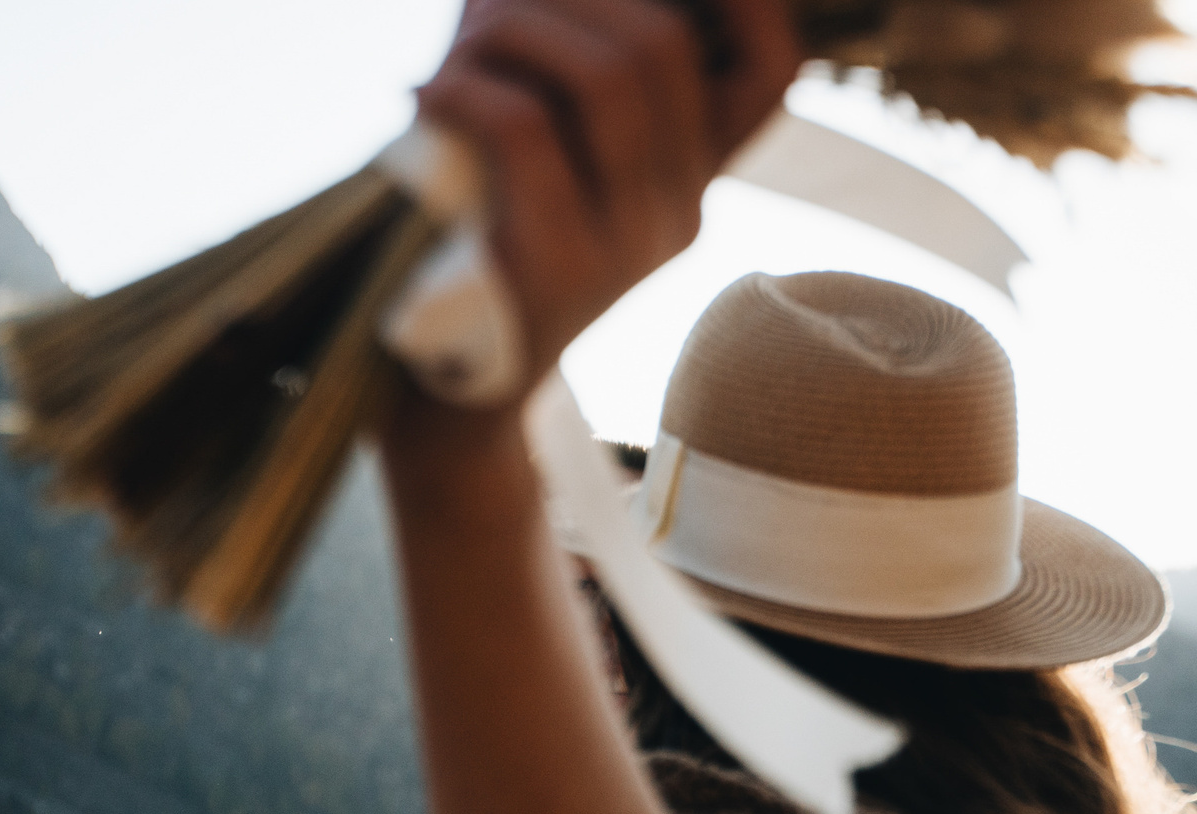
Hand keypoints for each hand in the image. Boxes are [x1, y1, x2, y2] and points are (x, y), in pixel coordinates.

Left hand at [413, 0, 803, 381]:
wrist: (445, 391)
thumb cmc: (479, 238)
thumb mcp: (547, 148)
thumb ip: (562, 58)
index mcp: (690, 178)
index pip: (769, 75)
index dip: (747, 3)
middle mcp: (680, 211)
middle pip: (662, 47)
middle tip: (487, 10)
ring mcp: (629, 245)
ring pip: (605, 77)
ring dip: (513, 31)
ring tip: (457, 54)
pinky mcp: (560, 267)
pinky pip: (525, 128)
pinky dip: (465, 88)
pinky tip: (426, 97)